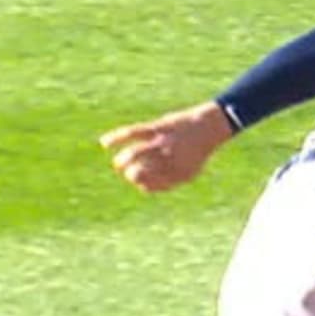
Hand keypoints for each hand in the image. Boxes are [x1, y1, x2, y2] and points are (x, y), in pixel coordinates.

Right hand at [97, 103, 234, 192]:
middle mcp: (169, 159)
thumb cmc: (195, 152)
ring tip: (118, 164)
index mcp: (177, 174)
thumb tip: (144, 188)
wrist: (210, 127)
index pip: (150, 186)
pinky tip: (104, 142)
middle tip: (128, 172)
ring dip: (121, 161)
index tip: (140, 182)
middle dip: (129, 175)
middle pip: (139, 172)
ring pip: (134, 154)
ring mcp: (162, 142)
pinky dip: (116, 137)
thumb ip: (168, 182)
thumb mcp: (188, 172)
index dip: (142, 186)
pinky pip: (132, 133)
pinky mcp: (157, 127)